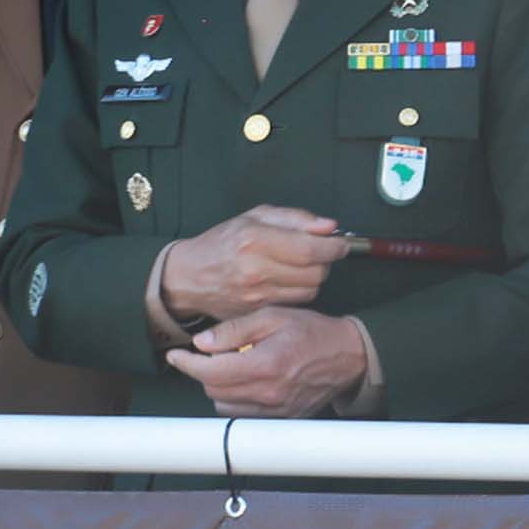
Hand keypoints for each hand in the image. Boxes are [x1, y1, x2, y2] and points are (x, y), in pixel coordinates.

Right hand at [158, 206, 350, 322]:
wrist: (188, 277)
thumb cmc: (222, 242)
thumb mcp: (254, 217)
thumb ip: (295, 218)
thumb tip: (329, 226)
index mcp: (256, 240)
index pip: (310, 248)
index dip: (334, 246)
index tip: (340, 243)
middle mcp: (257, 270)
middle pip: (316, 272)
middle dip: (326, 261)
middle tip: (319, 252)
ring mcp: (257, 295)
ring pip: (310, 289)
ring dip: (314, 277)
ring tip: (301, 266)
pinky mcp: (258, 312)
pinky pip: (296, 302)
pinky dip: (300, 291)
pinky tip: (288, 280)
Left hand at [165, 307, 369, 417]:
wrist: (347, 355)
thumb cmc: (312, 331)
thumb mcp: (273, 316)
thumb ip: (235, 329)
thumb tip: (202, 343)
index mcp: (264, 364)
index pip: (209, 372)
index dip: (186, 363)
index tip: (176, 354)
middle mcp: (267, 393)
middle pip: (213, 390)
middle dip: (204, 371)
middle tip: (210, 353)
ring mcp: (275, 410)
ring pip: (224, 406)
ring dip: (219, 387)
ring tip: (232, 366)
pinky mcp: (281, 419)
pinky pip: (244, 415)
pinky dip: (236, 400)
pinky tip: (247, 381)